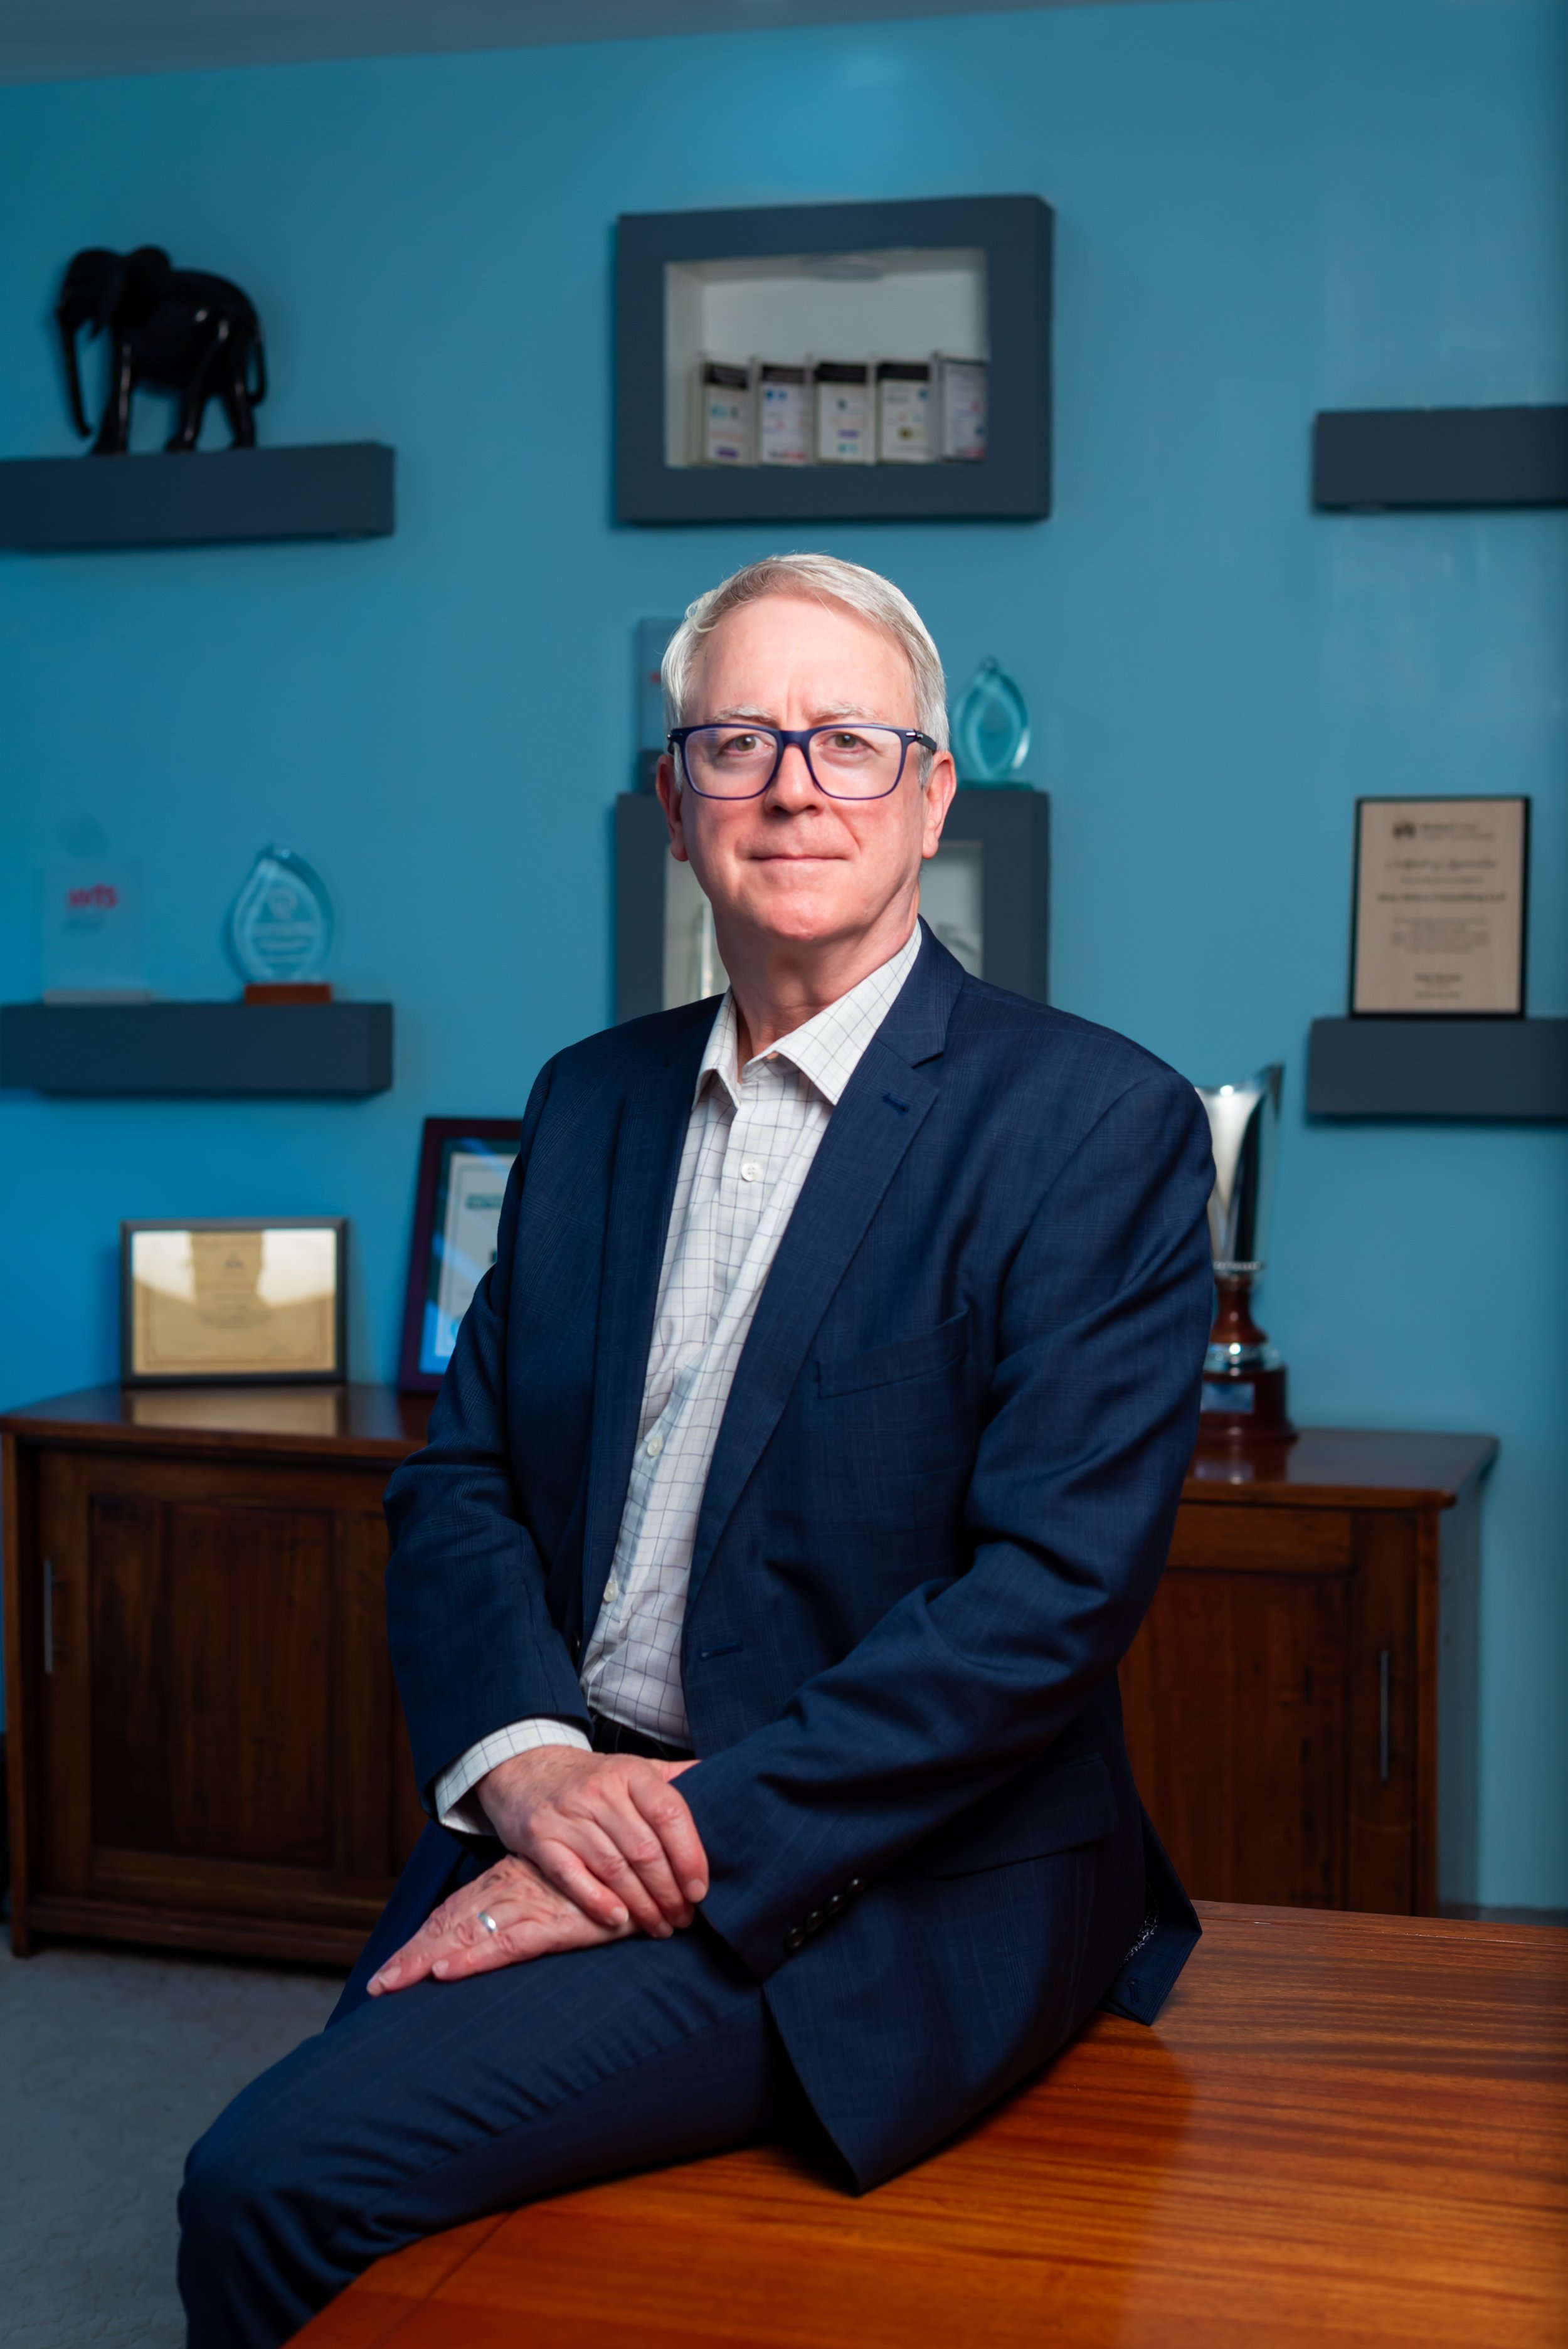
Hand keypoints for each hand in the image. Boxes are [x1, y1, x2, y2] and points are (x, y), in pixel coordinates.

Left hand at [368, 1851, 630, 1995]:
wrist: (653, 1861)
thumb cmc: (610, 1877)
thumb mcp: (568, 1888)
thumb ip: (542, 1902)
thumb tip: (514, 1923)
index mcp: (511, 1882)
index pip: (457, 1912)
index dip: (424, 1941)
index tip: (390, 1973)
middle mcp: (513, 1892)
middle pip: (452, 1925)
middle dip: (413, 1957)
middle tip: (378, 1987)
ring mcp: (533, 1907)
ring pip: (469, 1936)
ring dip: (428, 1961)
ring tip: (393, 1984)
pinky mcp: (557, 1923)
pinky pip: (509, 1944)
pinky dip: (476, 1958)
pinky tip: (448, 1973)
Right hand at [475, 1748, 704, 1938]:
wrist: (526, 1768)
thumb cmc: (592, 1778)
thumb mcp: (633, 1768)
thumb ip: (674, 1778)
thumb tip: (722, 1782)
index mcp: (630, 1773)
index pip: (669, 1813)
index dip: (690, 1855)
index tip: (700, 1889)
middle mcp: (600, 1792)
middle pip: (644, 1850)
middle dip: (669, 1892)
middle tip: (684, 1918)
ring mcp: (568, 1816)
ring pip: (614, 1868)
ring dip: (642, 1905)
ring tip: (661, 1927)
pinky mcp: (540, 1838)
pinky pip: (572, 1875)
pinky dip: (596, 1900)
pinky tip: (618, 1919)